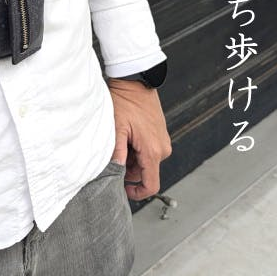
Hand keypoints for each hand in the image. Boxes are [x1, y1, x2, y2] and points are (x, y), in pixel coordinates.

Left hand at [107, 78, 171, 200]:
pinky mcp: (159, 136)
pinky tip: (126, 136)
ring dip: (131, 158)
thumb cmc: (126, 102)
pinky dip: (136, 149)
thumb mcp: (116, 128)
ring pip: (145, 162)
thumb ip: (117, 153)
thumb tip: (116, 171)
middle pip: (145, 173)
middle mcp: (162, 149)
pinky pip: (148, 151)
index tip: (124, 191)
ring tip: (119, 141)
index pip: (151, 185)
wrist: (136, 82)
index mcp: (152, 151)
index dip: (137, 193)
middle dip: (128, 170)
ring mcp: (162, 142)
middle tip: (113, 154)